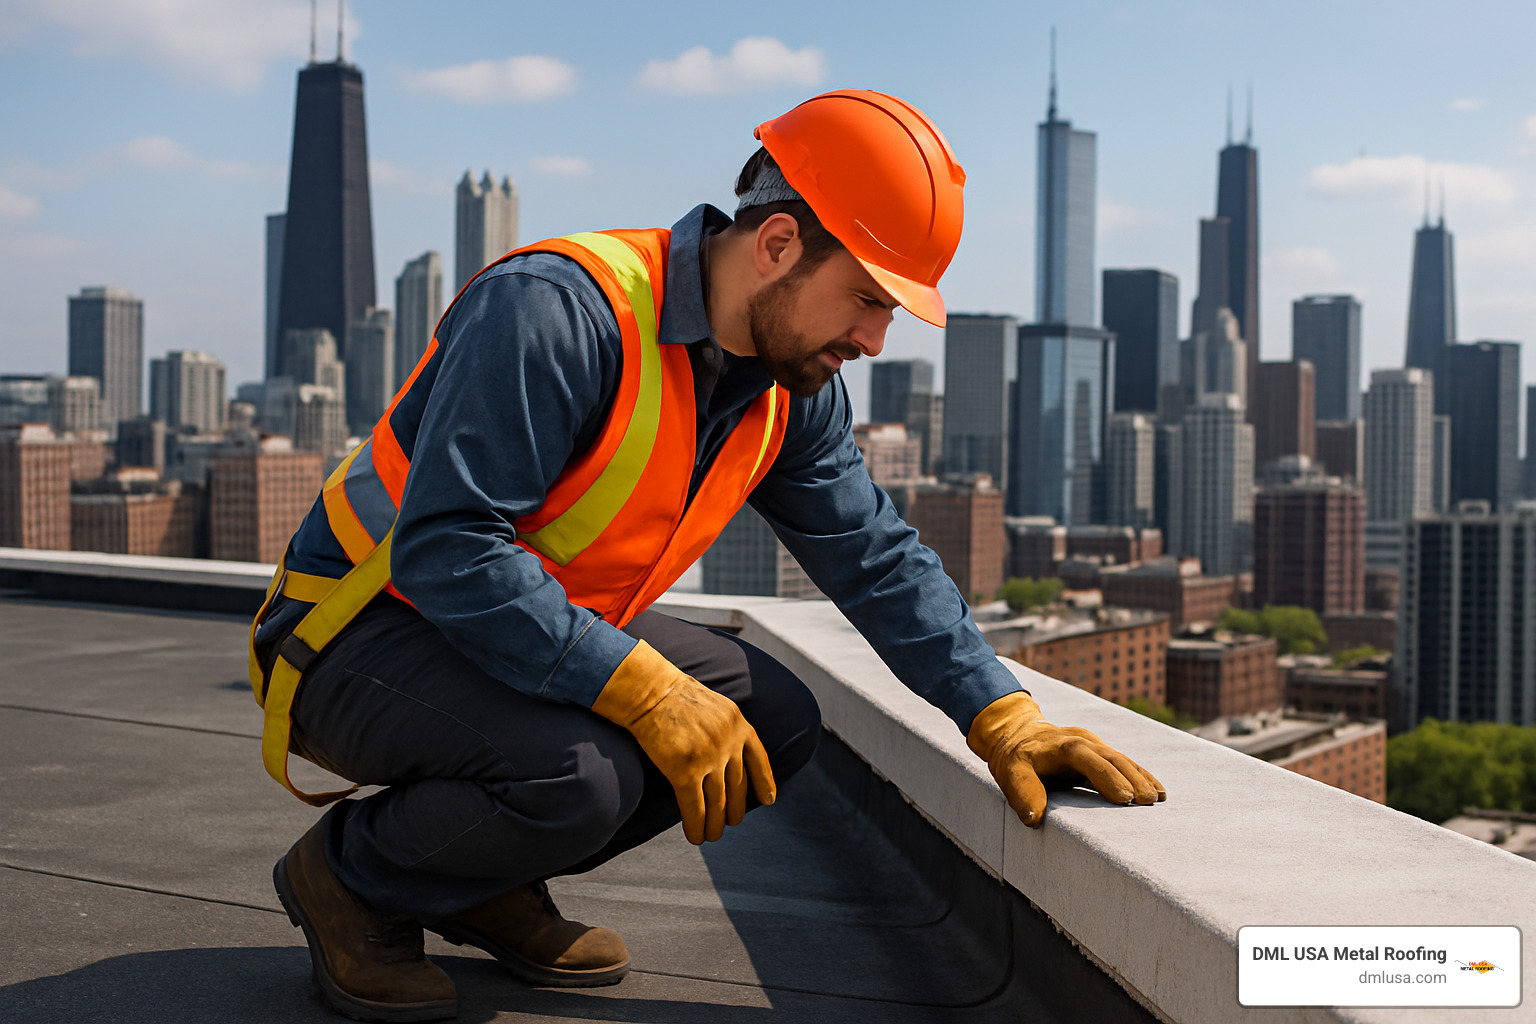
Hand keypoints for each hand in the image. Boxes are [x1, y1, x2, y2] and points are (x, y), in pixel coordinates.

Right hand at [592, 641, 775, 843]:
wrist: (650, 691)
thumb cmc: (675, 696)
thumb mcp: (714, 706)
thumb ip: (727, 728)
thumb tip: (730, 754)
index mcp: (738, 724)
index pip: (759, 760)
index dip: (765, 783)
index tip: (769, 800)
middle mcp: (729, 743)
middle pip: (737, 787)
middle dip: (735, 810)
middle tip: (731, 823)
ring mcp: (709, 758)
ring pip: (717, 803)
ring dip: (715, 824)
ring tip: (712, 836)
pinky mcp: (684, 770)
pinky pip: (694, 808)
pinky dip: (696, 826)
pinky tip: (695, 837)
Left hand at [967, 691, 1164, 827]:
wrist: (1018, 733)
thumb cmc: (1015, 758)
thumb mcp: (1010, 773)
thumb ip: (1023, 793)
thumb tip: (1034, 819)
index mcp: (1063, 745)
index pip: (1087, 758)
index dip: (1107, 777)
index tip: (1125, 798)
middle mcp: (1083, 740)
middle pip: (1112, 757)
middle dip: (1132, 779)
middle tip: (1148, 802)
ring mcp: (1094, 744)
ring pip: (1122, 759)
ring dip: (1141, 778)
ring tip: (1158, 799)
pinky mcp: (1100, 753)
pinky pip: (1123, 763)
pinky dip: (1141, 775)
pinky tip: (1157, 790)